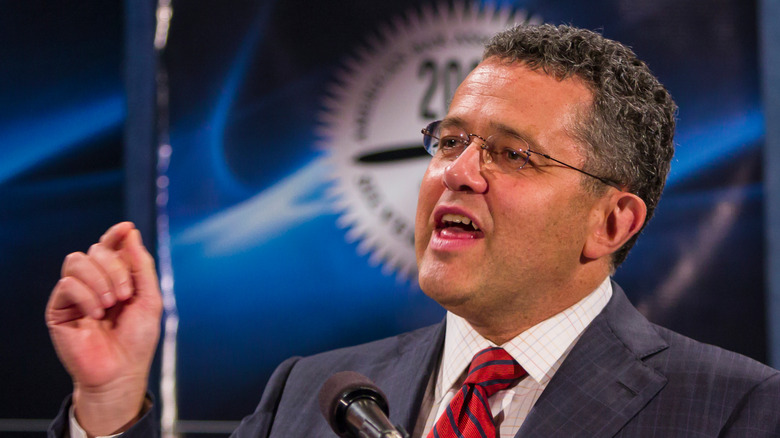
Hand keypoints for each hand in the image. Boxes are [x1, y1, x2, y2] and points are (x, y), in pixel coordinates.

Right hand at [46, 222, 162, 435]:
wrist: (121, 371)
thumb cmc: (137, 339)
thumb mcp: (150, 299)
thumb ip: (141, 266)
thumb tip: (131, 233)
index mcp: (116, 278)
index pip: (111, 247)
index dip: (116, 235)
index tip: (126, 228)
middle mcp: (94, 282)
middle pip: (96, 250)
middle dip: (115, 267)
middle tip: (126, 294)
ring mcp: (75, 294)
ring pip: (77, 261)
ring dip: (100, 279)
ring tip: (111, 304)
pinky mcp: (59, 308)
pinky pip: (67, 284)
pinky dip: (86, 295)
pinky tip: (96, 314)